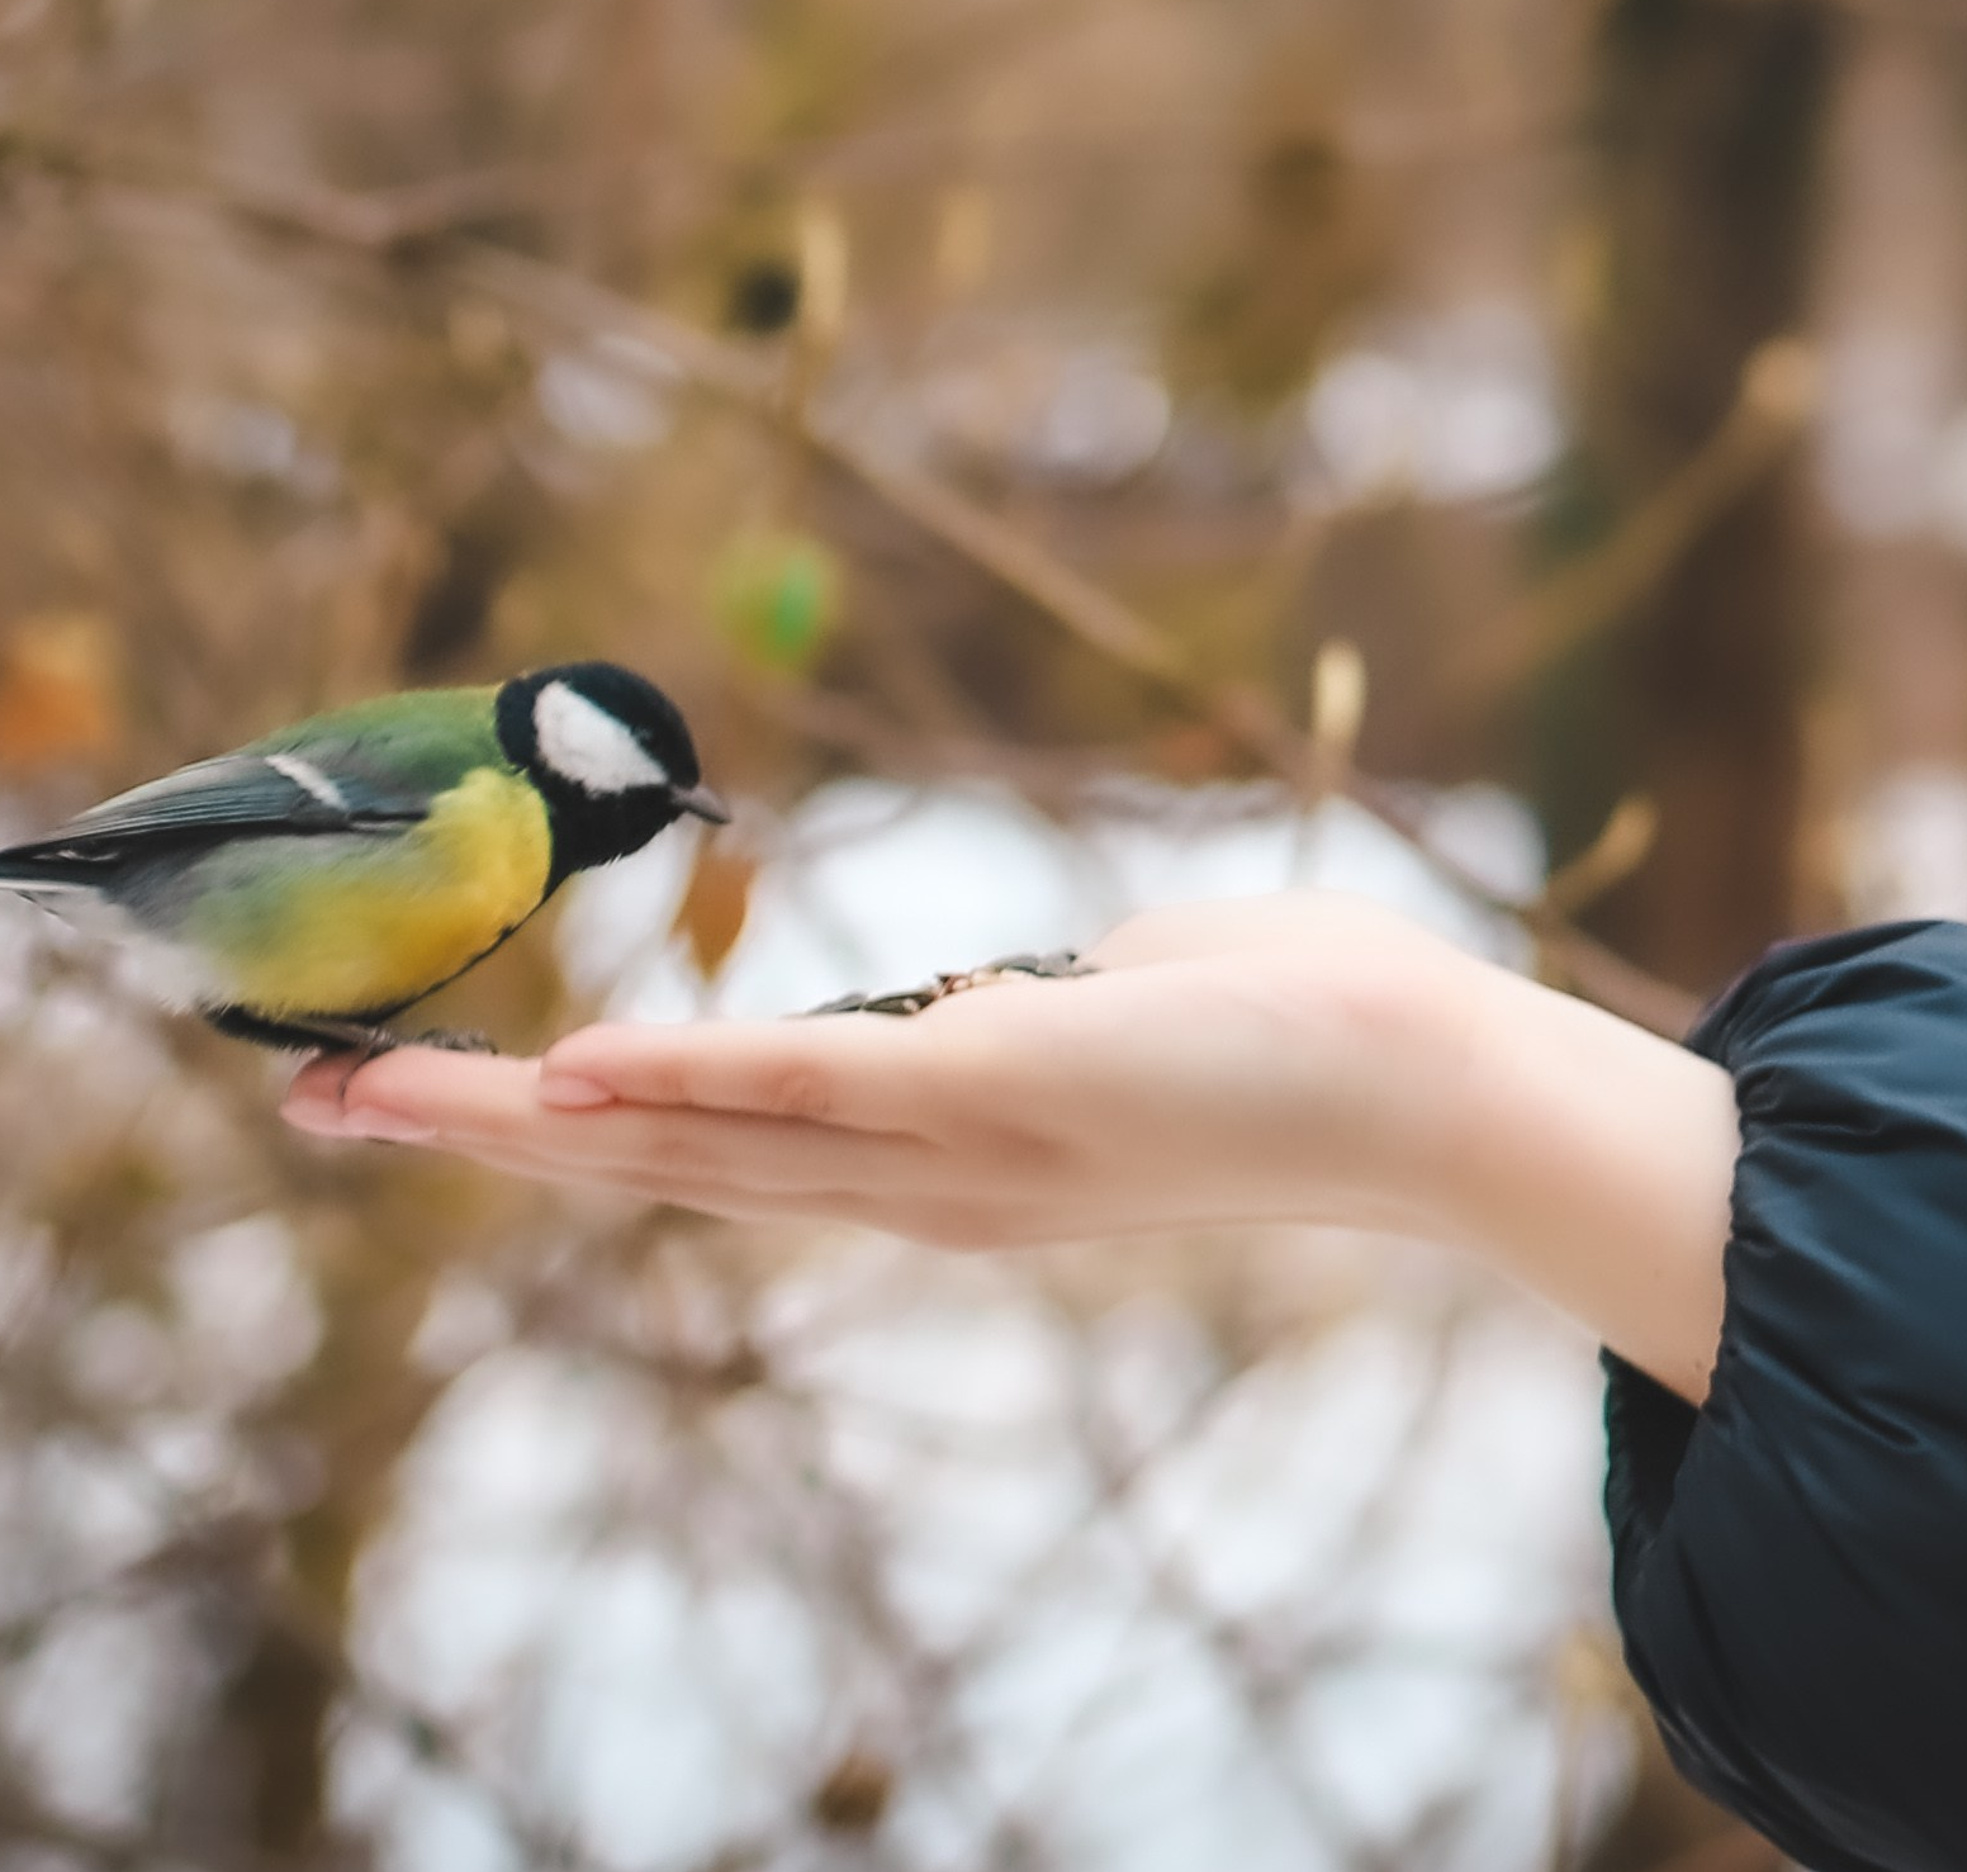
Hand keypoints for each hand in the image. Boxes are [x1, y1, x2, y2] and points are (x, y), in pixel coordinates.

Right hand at [282, 895, 1490, 1245]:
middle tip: (324, 1111)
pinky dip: (689, 1080)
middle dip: (495, 1142)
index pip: (726, 1153)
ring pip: (703, 1139)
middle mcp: (925, 1186)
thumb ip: (1020, 1013)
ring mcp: (956, 1151)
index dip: (581, 1132)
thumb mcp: (1111, 1012)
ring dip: (533, 1118)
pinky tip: (574, 1073)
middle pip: (669, 1164)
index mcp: (944, 1162)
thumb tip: (988, 992)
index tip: (459, 1105)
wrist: (1429, 1084)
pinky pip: (816, 1093)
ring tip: (375, 1097)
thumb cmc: (1288, 1027)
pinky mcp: (1006, 1094)